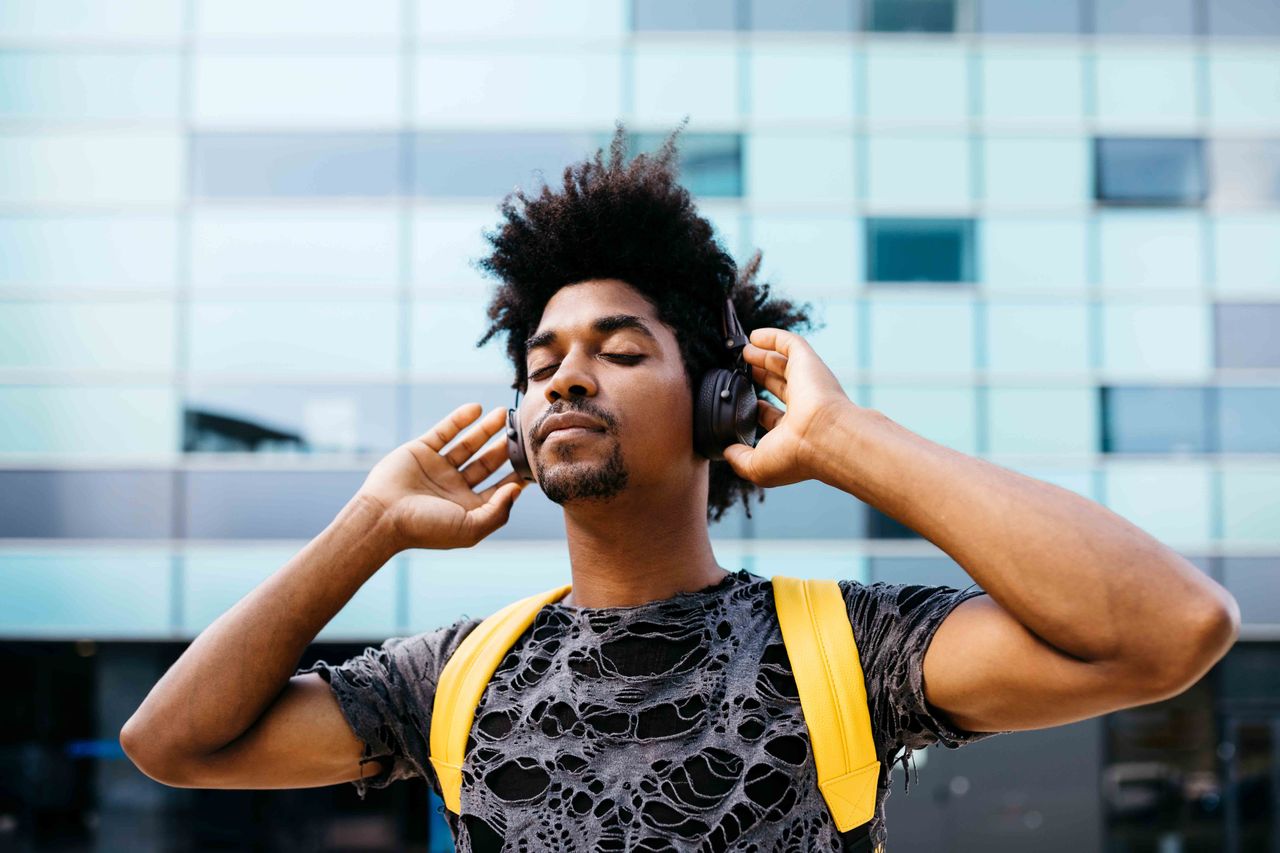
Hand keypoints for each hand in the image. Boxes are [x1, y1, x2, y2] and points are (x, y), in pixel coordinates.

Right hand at [358, 403, 528, 550]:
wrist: (382, 516)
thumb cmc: (426, 528)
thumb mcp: (470, 528)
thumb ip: (498, 511)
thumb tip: (517, 490)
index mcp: (468, 508)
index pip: (499, 488)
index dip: (517, 475)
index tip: (534, 460)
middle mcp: (454, 487)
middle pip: (487, 463)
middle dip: (504, 446)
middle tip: (521, 430)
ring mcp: (438, 468)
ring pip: (468, 444)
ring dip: (485, 428)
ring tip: (503, 413)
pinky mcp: (421, 451)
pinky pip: (444, 431)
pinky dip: (459, 419)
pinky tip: (476, 408)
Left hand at [722, 328, 852, 487]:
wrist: (825, 438)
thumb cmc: (796, 456)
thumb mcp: (758, 467)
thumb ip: (739, 458)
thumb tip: (727, 450)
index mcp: (793, 431)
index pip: (772, 416)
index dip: (755, 408)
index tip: (739, 402)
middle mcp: (803, 406)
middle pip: (779, 385)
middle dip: (760, 376)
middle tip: (741, 368)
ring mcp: (807, 383)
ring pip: (784, 363)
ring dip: (763, 355)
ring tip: (744, 350)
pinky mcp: (808, 363)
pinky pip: (790, 343)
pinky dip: (773, 337)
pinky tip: (755, 336)